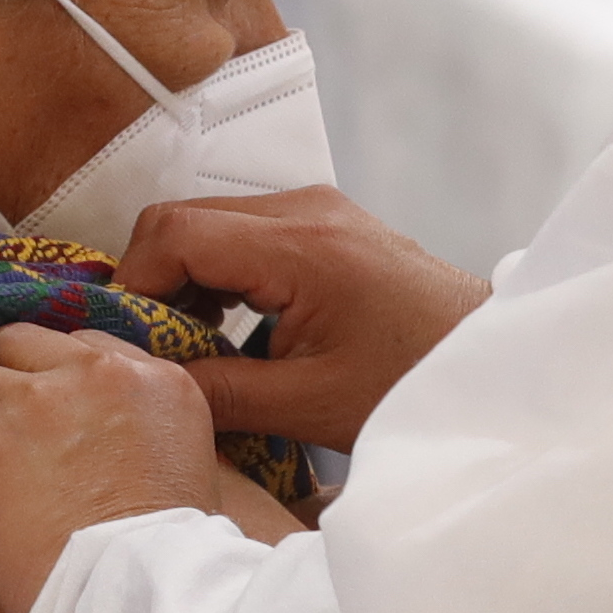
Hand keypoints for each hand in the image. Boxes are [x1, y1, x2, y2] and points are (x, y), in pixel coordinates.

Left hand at [0, 324, 226, 612]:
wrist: (141, 600)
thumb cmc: (167, 560)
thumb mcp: (180, 467)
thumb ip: (131, 425)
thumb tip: (77, 434)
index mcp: (155, 380)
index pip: (81, 347)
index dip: (53, 380)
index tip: (45, 420)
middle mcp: (97, 375)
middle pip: (16, 345)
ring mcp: (36, 403)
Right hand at [112, 189, 487, 448]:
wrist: (486, 365)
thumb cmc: (411, 384)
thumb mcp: (307, 403)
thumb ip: (214, 391)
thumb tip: (141, 383)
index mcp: (302, 247)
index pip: (173, 232)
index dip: (132, 285)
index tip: (127, 343)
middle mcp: (307, 209)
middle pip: (182, 219)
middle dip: (151, 283)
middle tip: (151, 351)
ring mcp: (318, 210)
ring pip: (209, 224)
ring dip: (184, 280)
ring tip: (190, 348)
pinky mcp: (326, 225)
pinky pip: (244, 234)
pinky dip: (219, 275)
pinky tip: (228, 331)